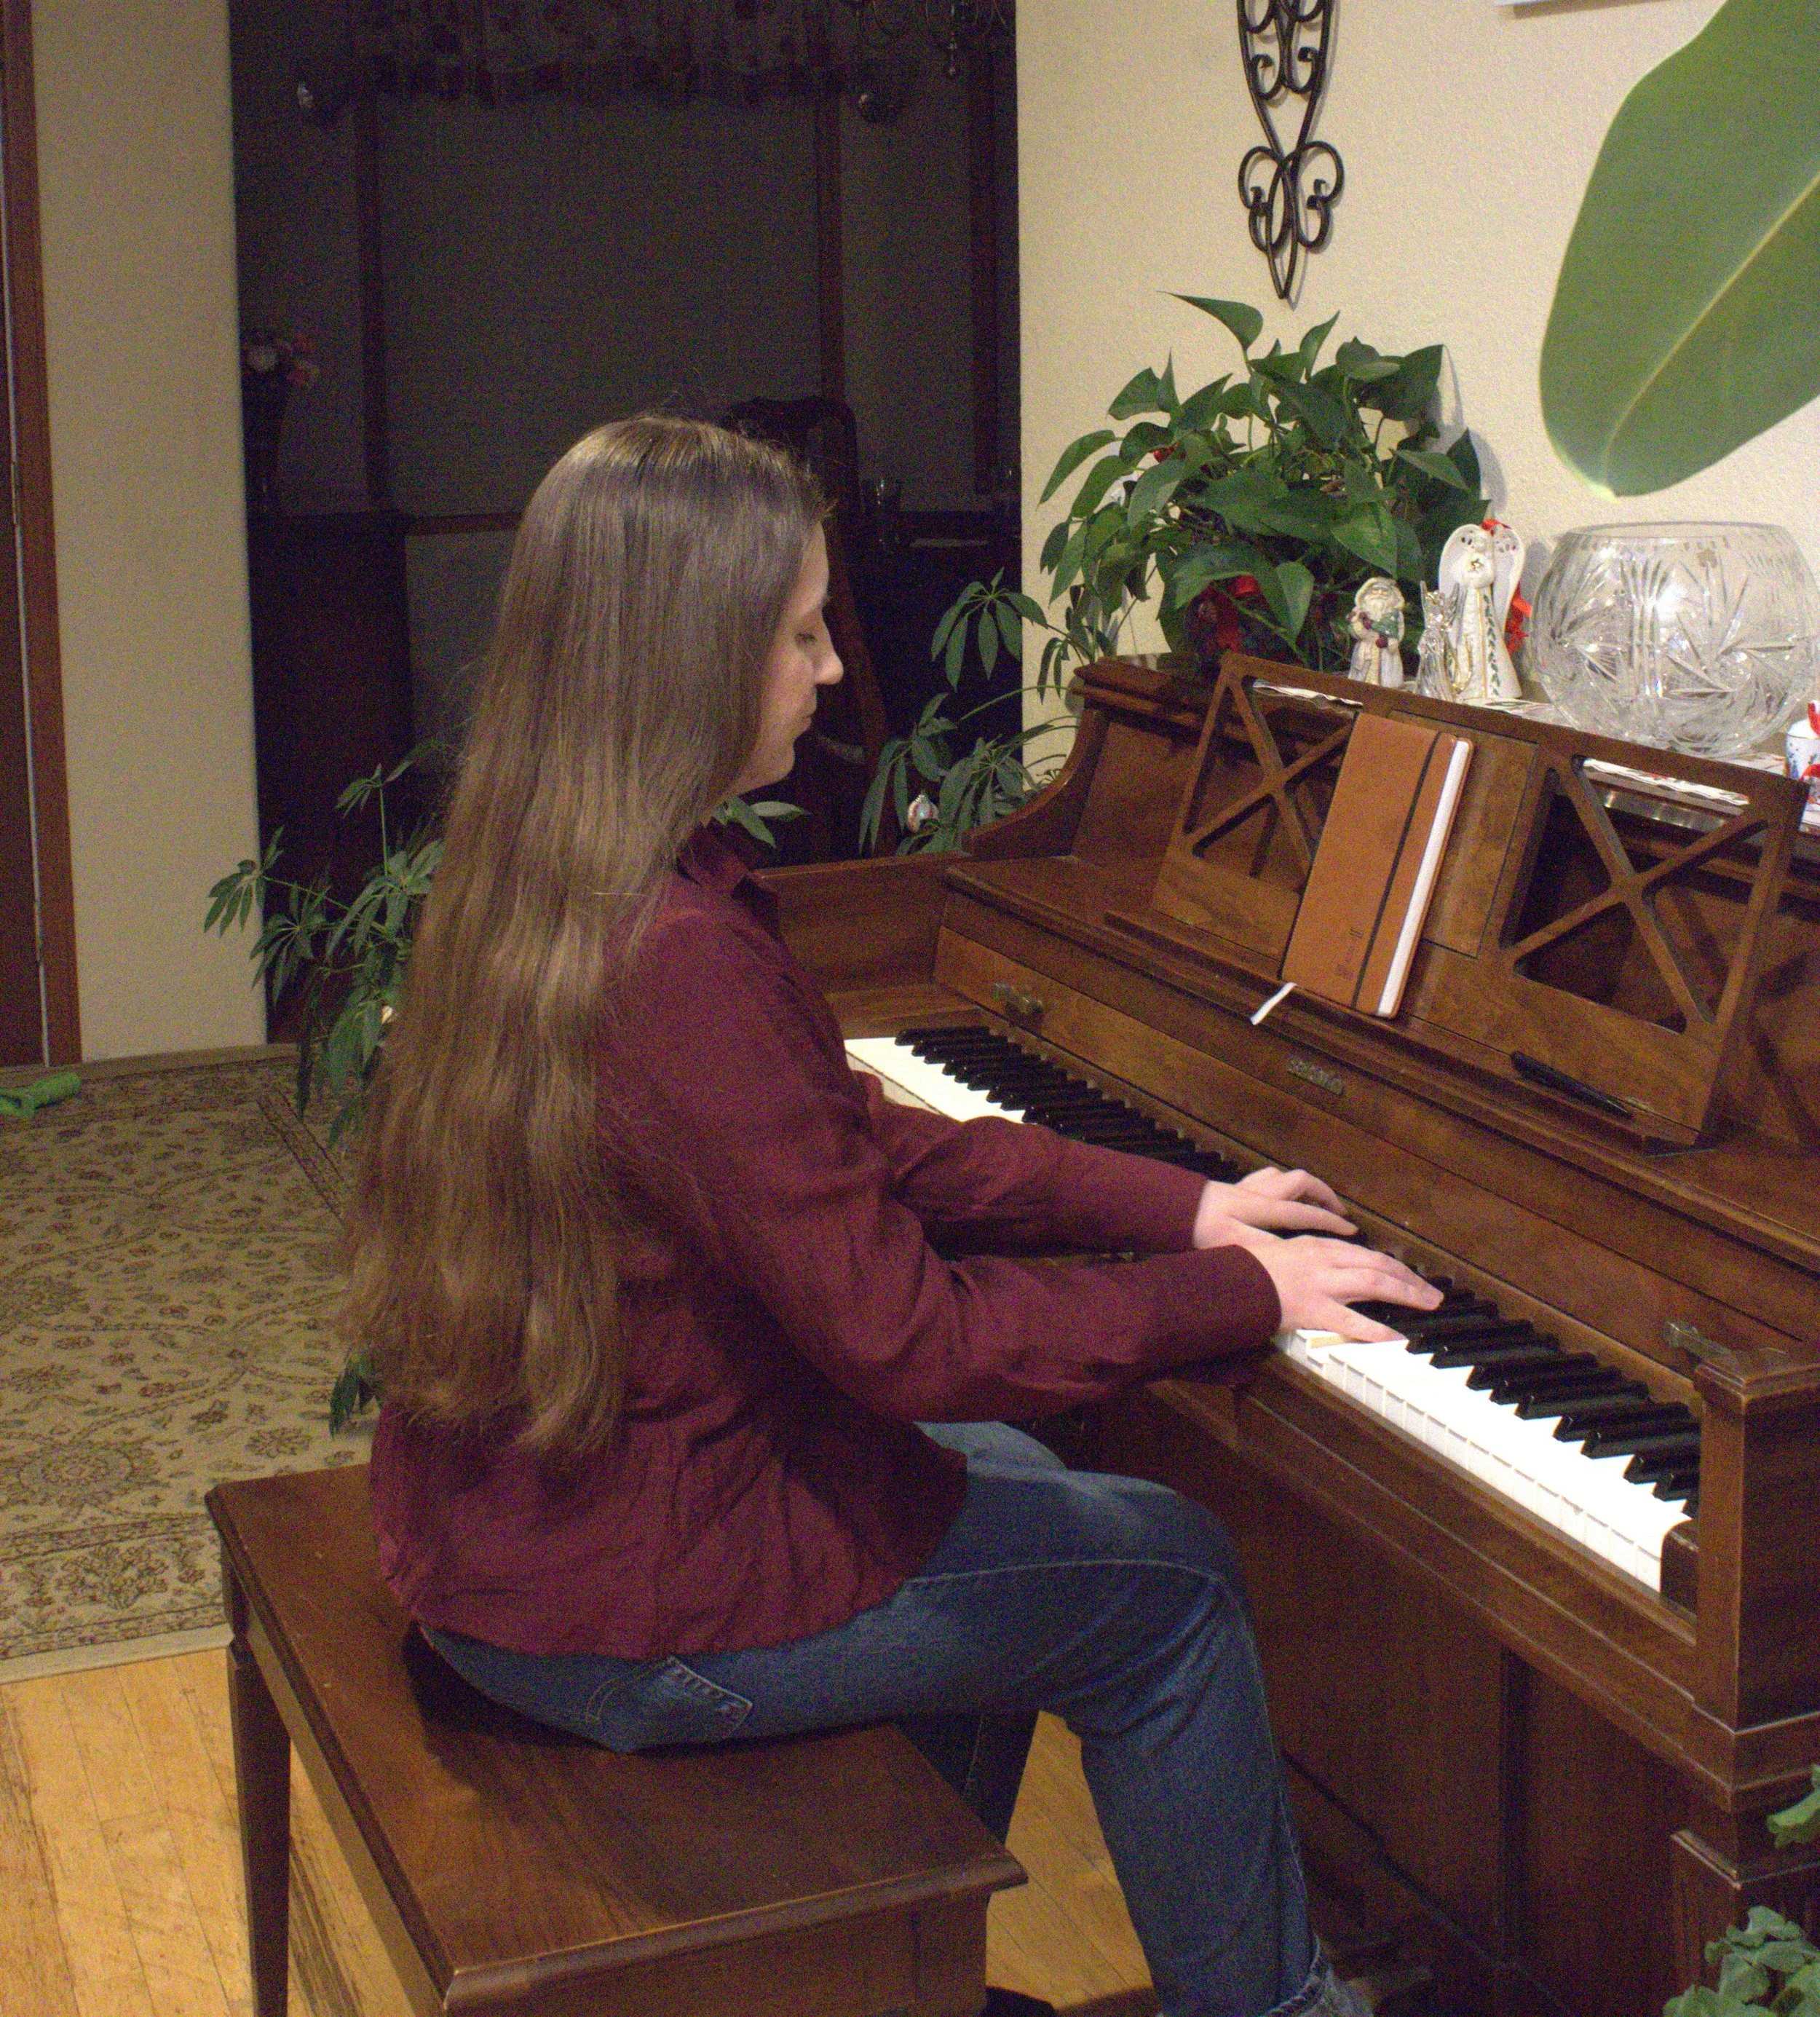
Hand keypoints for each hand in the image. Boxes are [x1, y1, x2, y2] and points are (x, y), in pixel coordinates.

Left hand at [1192, 1166, 1354, 1251]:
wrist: (1170, 1210)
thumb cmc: (1199, 1230)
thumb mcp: (1235, 1245)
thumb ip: (1269, 1248)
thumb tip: (1298, 1252)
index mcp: (1262, 1208)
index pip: (1306, 1212)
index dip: (1331, 1221)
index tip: (1352, 1232)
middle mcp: (1259, 1192)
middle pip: (1301, 1181)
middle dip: (1325, 1195)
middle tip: (1339, 1213)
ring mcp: (1246, 1186)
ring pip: (1284, 1176)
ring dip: (1304, 1186)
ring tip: (1316, 1203)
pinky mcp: (1234, 1187)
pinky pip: (1265, 1178)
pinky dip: (1280, 1184)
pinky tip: (1280, 1195)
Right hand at [1245, 1235, 1441, 1342]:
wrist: (1229, 1281)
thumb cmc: (1250, 1269)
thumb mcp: (1284, 1253)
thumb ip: (1310, 1258)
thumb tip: (1332, 1268)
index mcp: (1319, 1246)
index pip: (1368, 1254)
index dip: (1395, 1266)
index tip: (1411, 1276)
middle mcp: (1326, 1260)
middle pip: (1380, 1265)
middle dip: (1411, 1279)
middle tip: (1432, 1294)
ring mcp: (1322, 1284)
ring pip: (1375, 1284)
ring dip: (1407, 1294)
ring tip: (1427, 1305)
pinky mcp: (1314, 1309)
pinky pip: (1353, 1321)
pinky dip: (1379, 1330)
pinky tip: (1397, 1338)